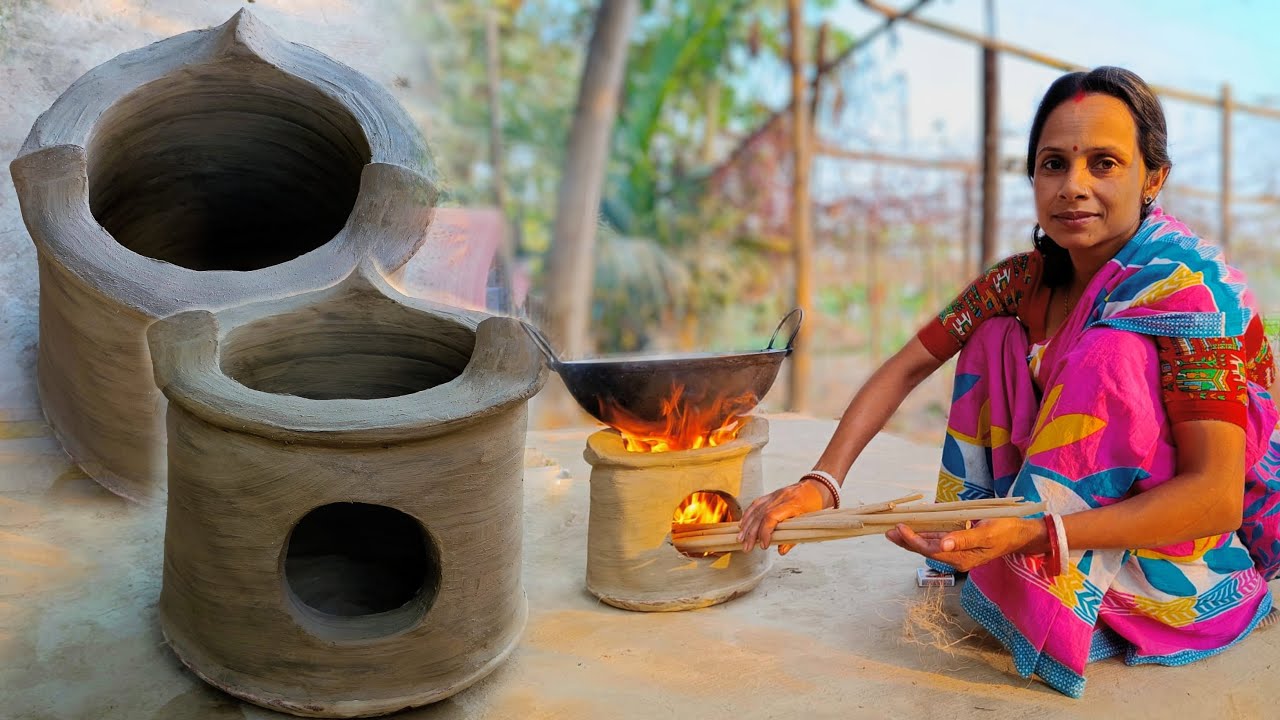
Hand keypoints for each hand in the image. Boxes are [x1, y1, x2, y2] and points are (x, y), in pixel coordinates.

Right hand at [736, 478, 829, 553]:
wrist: (817, 485)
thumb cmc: (816, 504)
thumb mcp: (809, 522)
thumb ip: (794, 537)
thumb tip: (781, 551)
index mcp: (792, 504)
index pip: (771, 517)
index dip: (765, 532)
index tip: (763, 546)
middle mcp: (780, 497)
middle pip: (760, 515)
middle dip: (752, 533)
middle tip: (747, 547)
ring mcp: (774, 495)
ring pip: (755, 510)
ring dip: (746, 525)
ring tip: (741, 539)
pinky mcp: (771, 495)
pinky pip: (756, 504)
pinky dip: (748, 515)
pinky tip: (742, 524)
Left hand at [884, 518, 1047, 571]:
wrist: (1020, 534)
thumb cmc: (1005, 531)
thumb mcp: (986, 534)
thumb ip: (964, 539)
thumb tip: (943, 545)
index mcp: (961, 558)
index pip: (930, 550)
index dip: (913, 540)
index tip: (901, 527)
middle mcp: (956, 557)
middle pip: (925, 550)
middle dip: (906, 541)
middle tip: (887, 531)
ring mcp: (957, 550)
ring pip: (929, 544)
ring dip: (912, 538)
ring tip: (894, 531)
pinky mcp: (958, 543)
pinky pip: (937, 540)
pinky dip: (924, 534)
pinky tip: (913, 529)